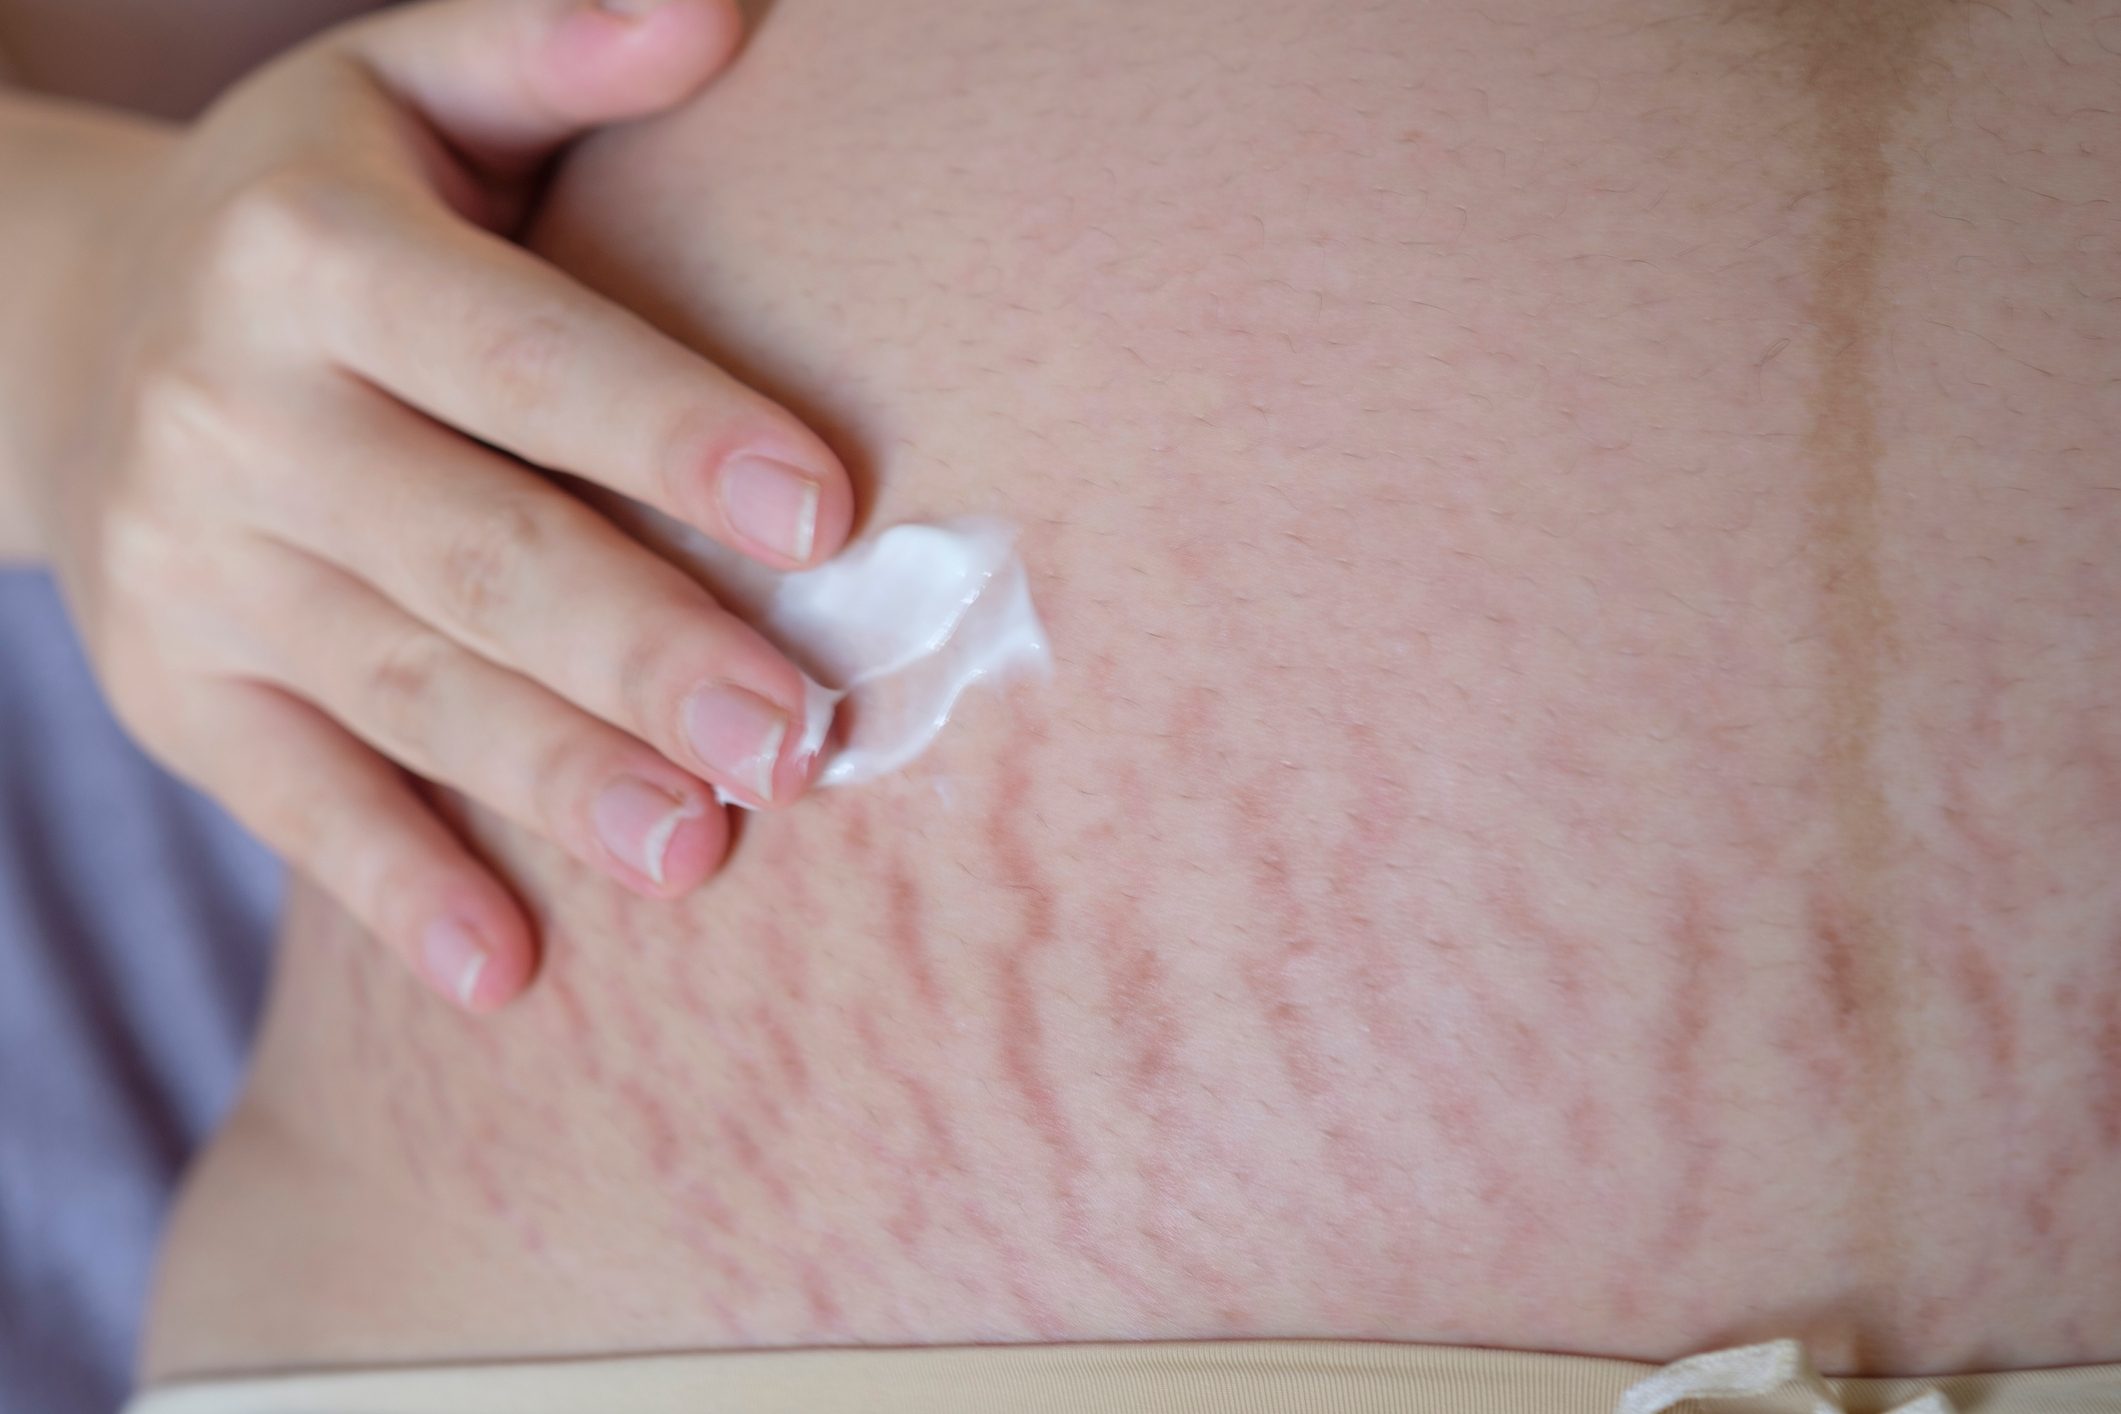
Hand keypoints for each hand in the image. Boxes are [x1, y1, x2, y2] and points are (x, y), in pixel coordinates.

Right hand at [25, 0, 853, 1010]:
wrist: (68, 330)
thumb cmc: (314, 211)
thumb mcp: (402, 85)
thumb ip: (550, 48)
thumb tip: (723, 8)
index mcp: (314, 257)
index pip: (517, 352)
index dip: (665, 428)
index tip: (823, 507)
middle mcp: (236, 414)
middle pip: (471, 550)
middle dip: (639, 649)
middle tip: (796, 737)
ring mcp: (194, 569)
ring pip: (401, 691)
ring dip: (554, 784)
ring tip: (700, 855)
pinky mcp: (172, 689)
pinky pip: (288, 799)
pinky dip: (395, 883)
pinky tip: (508, 968)